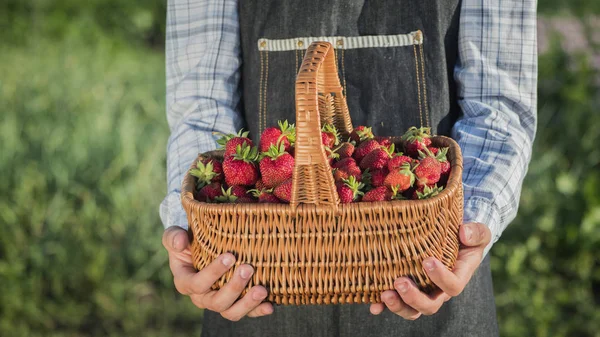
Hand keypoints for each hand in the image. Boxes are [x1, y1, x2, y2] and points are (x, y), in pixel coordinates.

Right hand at [162, 226, 272, 320]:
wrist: (202, 248)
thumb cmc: (188, 242)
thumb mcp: (175, 236)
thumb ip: (173, 237)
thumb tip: (180, 242)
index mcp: (186, 283)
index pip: (198, 284)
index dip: (213, 273)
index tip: (230, 256)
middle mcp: (202, 298)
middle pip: (217, 302)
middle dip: (234, 287)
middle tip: (248, 268)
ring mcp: (220, 302)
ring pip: (231, 312)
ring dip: (248, 303)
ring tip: (262, 289)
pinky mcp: (236, 303)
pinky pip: (247, 312)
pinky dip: (258, 311)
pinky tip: (270, 305)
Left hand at [369, 222, 490, 319]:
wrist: (452, 240)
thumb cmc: (465, 238)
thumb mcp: (478, 232)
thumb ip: (476, 233)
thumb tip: (464, 233)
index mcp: (457, 277)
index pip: (452, 286)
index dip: (441, 278)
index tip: (427, 261)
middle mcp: (438, 291)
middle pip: (429, 305)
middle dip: (414, 297)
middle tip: (400, 282)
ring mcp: (421, 293)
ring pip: (412, 310)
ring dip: (398, 305)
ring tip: (385, 294)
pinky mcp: (405, 290)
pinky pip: (395, 303)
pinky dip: (382, 306)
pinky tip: (373, 306)